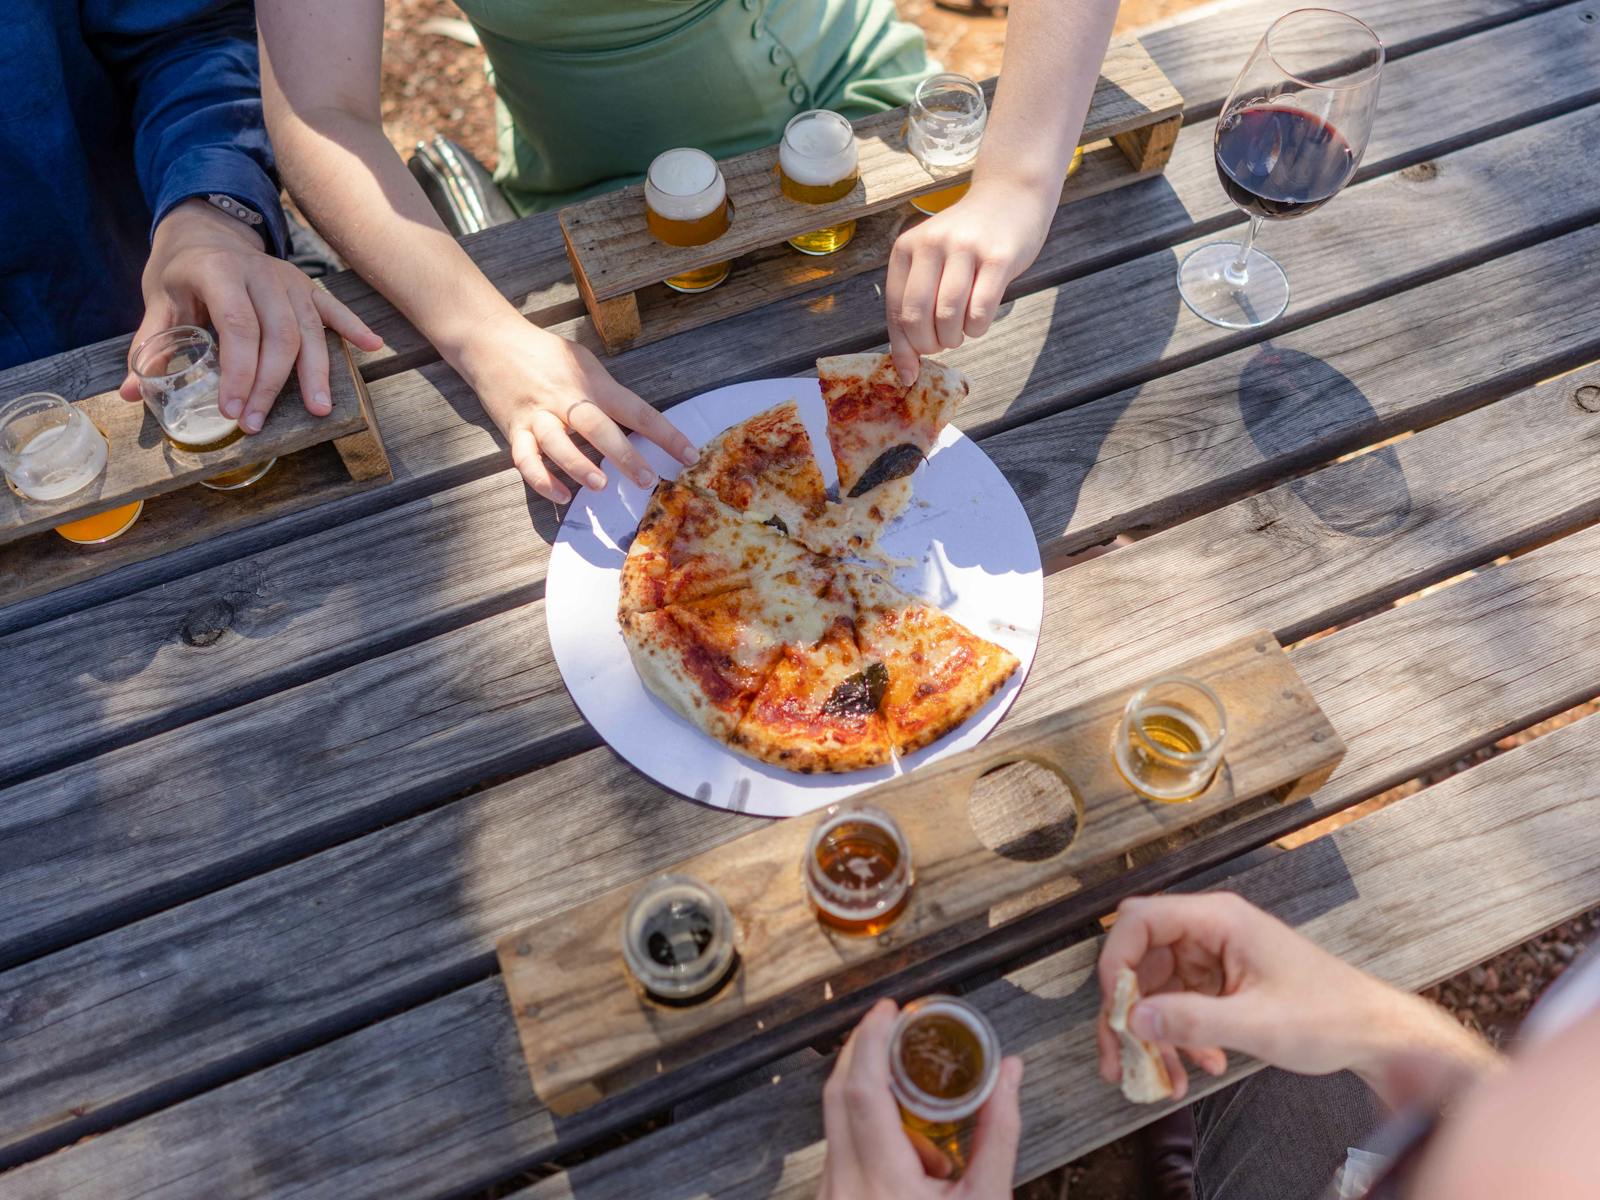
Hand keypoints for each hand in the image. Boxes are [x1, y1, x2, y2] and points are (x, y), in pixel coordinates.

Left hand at [120, 199, 382, 430]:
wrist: (205, 228)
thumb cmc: (181, 271)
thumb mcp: (159, 300)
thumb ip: (151, 346)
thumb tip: (132, 393)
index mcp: (219, 271)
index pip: (237, 326)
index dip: (238, 371)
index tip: (232, 409)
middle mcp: (260, 273)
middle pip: (278, 335)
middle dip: (271, 384)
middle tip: (258, 423)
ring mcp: (289, 279)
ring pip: (310, 329)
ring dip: (315, 373)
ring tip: (318, 410)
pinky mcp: (307, 286)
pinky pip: (334, 308)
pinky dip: (354, 326)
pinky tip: (372, 346)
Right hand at [456, 314, 697, 503]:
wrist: (489, 340)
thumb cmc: (545, 354)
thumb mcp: (583, 362)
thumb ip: (606, 392)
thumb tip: (636, 422)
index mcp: (592, 384)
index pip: (636, 410)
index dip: (666, 434)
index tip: (690, 455)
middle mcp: (566, 400)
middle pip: (597, 427)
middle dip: (623, 454)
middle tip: (646, 479)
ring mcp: (538, 416)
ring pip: (557, 443)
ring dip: (578, 465)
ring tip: (599, 485)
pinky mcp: (514, 429)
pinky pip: (525, 459)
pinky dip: (542, 480)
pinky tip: (562, 497)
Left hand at [817, 999, 1023, 1199]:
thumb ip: (999, 1132)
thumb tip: (1009, 1072)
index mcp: (882, 1187)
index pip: (861, 1092)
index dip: (872, 1041)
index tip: (890, 1010)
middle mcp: (842, 1189)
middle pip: (837, 1093)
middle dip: (865, 1049)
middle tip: (896, 1024)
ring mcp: (829, 1197)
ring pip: (835, 1119)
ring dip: (869, 1092)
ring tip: (915, 1094)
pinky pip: (840, 1146)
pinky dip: (868, 1126)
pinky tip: (906, 1142)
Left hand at [884, 178, 1054, 385]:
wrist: (1010, 196)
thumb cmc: (967, 241)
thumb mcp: (931, 262)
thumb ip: (914, 306)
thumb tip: (906, 370)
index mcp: (907, 248)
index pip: (896, 309)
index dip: (903, 347)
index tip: (911, 371)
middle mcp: (931, 244)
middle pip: (917, 316)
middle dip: (929, 344)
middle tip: (942, 343)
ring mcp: (965, 248)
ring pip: (948, 316)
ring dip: (954, 337)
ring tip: (960, 331)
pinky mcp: (998, 257)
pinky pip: (980, 310)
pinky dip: (977, 328)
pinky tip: (978, 322)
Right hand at [1096, 893, 1413, 1099]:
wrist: (1374, 1034)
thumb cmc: (1331, 1015)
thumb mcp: (1256, 1023)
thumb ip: (1191, 1020)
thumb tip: (1134, 1020)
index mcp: (1219, 919)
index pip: (1140, 920)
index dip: (1117, 962)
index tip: (1116, 1009)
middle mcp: (1211, 931)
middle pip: (1141, 959)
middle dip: (1128, 1010)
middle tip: (1119, 1054)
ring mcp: (1215, 956)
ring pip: (1157, 988)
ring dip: (1154, 1032)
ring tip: (1160, 1075)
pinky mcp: (1222, 981)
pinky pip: (1181, 1004)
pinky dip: (1179, 1036)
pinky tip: (1198, 1063)